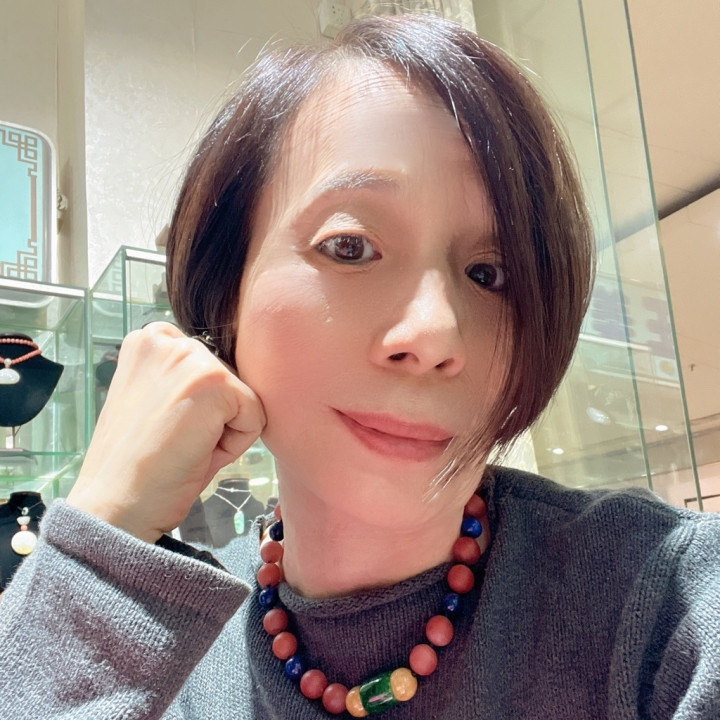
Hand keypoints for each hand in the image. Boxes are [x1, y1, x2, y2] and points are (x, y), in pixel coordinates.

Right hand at [67, 322, 265, 542]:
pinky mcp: (215, 383)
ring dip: (223, 430)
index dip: (197, 406)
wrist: (115, 506)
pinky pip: (255, 417)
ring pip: (243, 398)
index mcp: (148, 341)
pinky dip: (235, 445)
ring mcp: (191, 358)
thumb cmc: (137, 464)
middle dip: (213, 417)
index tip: (163, 426)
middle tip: (173, 442)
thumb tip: (233, 378)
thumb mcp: (156, 401)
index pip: (208, 366)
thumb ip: (185, 379)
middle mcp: (167, 340)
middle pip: (228, 381)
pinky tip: (196, 452)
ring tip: (184, 446)